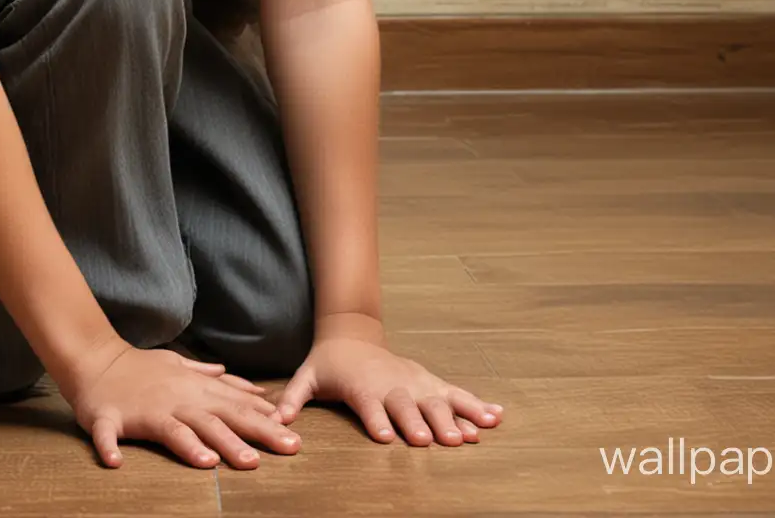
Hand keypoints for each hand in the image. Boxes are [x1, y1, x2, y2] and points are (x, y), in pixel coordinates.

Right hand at [63, 341, 301, 469]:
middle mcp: (175, 399)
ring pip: (174, 429)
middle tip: (281, 450)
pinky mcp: (110, 419)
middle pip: (217, 419)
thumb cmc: (141, 367)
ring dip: (192, 446)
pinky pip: (109, 436)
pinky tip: (116, 463)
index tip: (293, 434)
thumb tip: (253, 387)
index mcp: (192, 390)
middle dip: (250, 435)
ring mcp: (144, 410)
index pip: (235, 405)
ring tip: (213, 463)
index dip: (265, 419)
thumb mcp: (182, 367)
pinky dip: (110, 449)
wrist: (94, 359)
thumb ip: (218, 380)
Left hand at [275, 314, 501, 445]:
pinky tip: (497, 417)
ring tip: (472, 435)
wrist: (352, 334)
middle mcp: (393, 384)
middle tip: (432, 441)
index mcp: (363, 386)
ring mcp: (416, 382)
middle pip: (408, 405)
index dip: (377, 420)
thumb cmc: (329, 364)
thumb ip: (292, 399)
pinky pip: (457, 393)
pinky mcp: (430, 381)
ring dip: (456, 417)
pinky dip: (477, 405)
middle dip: (420, 423)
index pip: (369, 405)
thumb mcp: (306, 377)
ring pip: (438, 400)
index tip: (385, 437)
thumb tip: (277, 420)